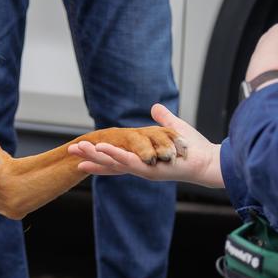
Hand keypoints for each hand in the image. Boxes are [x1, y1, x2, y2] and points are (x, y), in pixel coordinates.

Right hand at [68, 104, 223, 187]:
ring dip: (95, 155)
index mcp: (142, 160)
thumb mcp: (173, 130)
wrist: (207, 160)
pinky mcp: (149, 169)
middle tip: (69, 151)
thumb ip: (163, 120)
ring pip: (113, 162)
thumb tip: (155, 107)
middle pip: (109, 162)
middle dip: (89, 156)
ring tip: (77, 149)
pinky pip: (127, 161)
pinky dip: (113, 155)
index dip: (99, 158)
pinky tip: (100, 149)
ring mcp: (142, 170)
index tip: (81, 157)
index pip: (116, 159)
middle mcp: (140, 167)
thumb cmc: (192, 150)